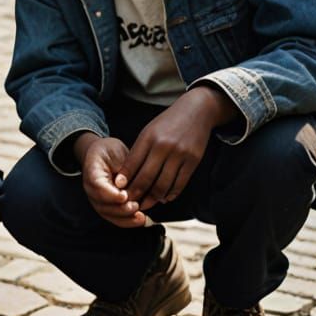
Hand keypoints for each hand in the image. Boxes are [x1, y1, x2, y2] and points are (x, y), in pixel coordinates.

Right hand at [77, 134, 146, 227]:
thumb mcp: (115, 150)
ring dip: (125, 218)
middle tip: (136, 206)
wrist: (103, 154)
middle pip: (102, 204)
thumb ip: (122, 167)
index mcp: (92, 171)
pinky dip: (127, 221)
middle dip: (120, 209)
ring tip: (140, 217)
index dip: (110, 194)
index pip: (97, 186)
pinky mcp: (106, 205)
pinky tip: (140, 220)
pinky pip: (114, 217)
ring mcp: (97, 198)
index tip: (124, 196)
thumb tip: (130, 183)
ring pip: (108, 214)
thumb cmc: (110, 151)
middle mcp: (91, 188)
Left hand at [118, 87, 234, 211]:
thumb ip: (139, 151)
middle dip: (136, 193)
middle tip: (130, 203)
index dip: (125, 179)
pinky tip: (164, 198)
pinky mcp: (193, 161)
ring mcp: (179, 154)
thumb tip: (127, 176)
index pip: (132, 163)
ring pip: (163, 184)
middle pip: (146, 177)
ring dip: (153, 198)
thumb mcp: (149, 131)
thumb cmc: (168, 123)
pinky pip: (180, 183)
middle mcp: (163, 146)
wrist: (197, 111)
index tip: (118, 189)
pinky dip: (171, 194)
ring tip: (146, 203)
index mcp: (148, 137)